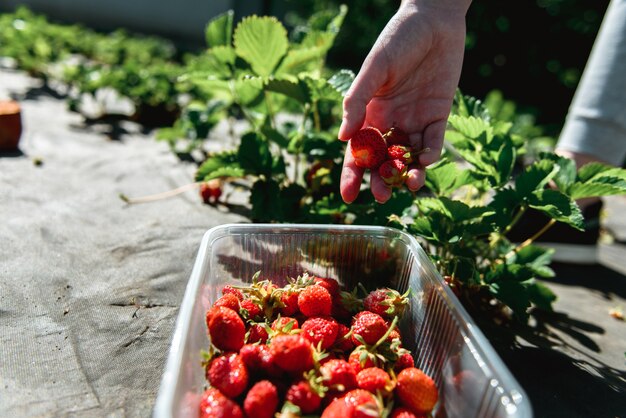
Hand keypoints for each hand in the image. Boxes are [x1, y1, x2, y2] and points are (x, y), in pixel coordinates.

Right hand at [338, 0, 469, 202]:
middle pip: (383, 161)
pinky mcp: (438, 115)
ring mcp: (414, 120)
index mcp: (369, 113)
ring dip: (408, 174)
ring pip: (409, 157)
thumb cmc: (397, 39)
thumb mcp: (373, 69)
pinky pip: (432, 141)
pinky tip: (425, 160)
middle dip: (381, 180)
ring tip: (410, 185)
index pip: (357, 152)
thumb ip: (357, 101)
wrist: (433, 20)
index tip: (349, 196)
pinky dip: (429, 154)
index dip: (352, 175)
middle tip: (382, 196)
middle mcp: (390, 122)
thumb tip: (342, 138)